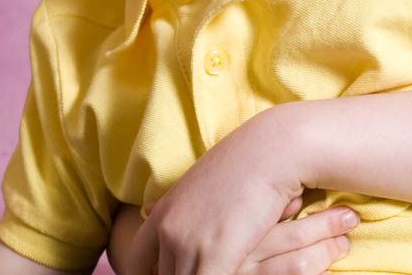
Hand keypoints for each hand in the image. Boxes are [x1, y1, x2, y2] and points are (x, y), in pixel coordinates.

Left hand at [125, 109, 350, 274]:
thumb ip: (180, 206)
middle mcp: (169, 229)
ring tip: (223, 265)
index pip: (137, 260)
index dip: (151, 273)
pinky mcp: (215, 257)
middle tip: (207, 264)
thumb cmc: (246, 162)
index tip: (162, 273)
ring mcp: (189, 245)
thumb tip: (147, 210)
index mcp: (164, 211)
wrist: (274, 148)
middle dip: (184, 274)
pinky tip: (234, 271)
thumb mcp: (202, 182)